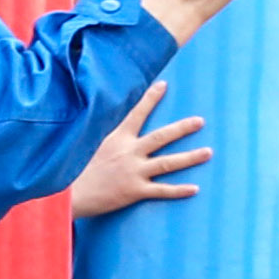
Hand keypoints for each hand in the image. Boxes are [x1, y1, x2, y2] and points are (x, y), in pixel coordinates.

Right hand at [70, 94, 209, 216]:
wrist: (69, 194)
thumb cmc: (75, 168)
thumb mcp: (88, 144)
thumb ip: (104, 133)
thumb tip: (109, 120)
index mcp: (117, 137)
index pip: (136, 113)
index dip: (150, 98)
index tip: (163, 84)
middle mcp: (129, 151)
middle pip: (162, 137)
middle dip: (182, 128)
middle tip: (200, 121)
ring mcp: (134, 171)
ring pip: (168, 162)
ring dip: (190, 157)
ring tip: (208, 152)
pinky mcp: (135, 191)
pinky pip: (162, 190)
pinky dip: (179, 190)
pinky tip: (195, 189)